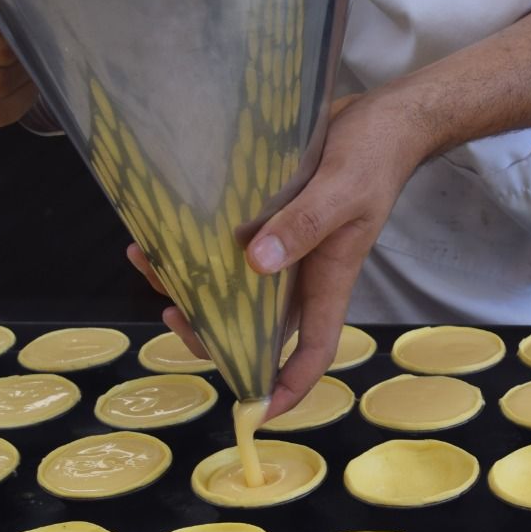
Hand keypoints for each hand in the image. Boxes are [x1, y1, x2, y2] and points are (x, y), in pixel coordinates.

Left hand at [126, 91, 428, 418]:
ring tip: (150, 263)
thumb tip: (256, 262)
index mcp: (328, 280)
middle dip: (213, 333)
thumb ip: (304, 225)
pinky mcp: (268, 219)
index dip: (286, 388)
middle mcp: (302, 273)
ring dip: (191, 285)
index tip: (254, 413)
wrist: (380, 118)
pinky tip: (161, 230)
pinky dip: (194, 246)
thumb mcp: (342, 190)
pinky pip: (226, 246)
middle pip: (257, 328)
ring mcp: (284, 248)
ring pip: (234, 287)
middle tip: (173, 315)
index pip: (311, 351)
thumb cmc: (375, 157)